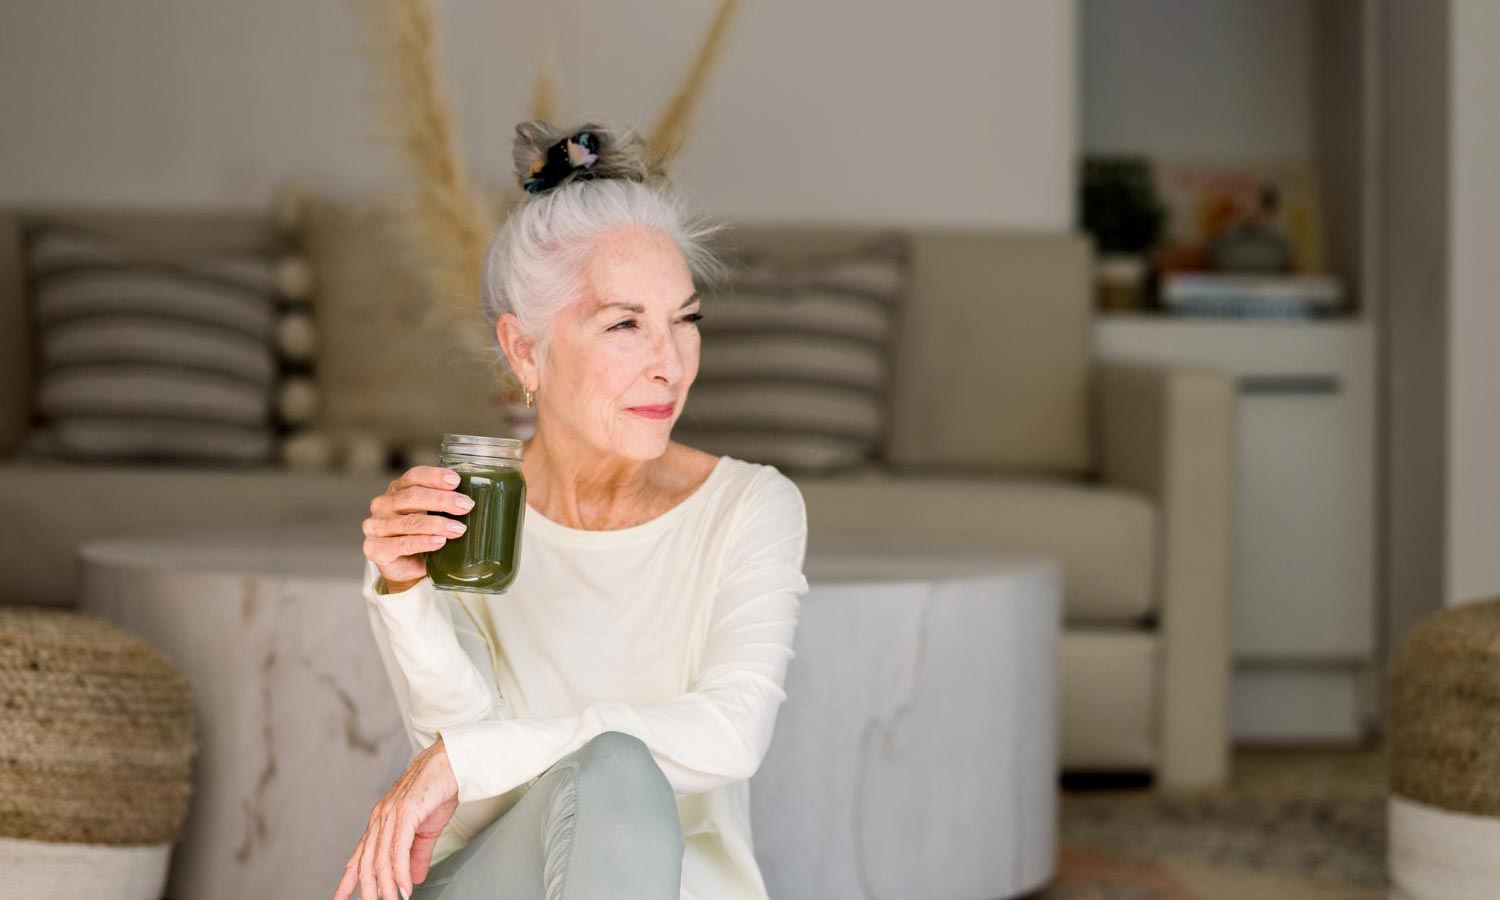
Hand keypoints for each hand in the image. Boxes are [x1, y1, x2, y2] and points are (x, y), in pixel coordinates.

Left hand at [333, 736, 459, 899]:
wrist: (452, 762)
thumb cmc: (438, 788)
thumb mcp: (426, 829)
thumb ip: (417, 855)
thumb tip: (412, 878)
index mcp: (381, 820)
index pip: (360, 855)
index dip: (348, 879)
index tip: (341, 898)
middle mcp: (381, 817)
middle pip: (366, 862)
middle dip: (368, 889)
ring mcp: (391, 814)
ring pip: (381, 859)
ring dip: (386, 886)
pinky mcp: (406, 812)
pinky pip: (398, 849)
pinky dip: (400, 872)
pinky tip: (404, 887)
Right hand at [363, 466, 472, 588]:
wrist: (409, 570)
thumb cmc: (426, 536)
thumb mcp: (435, 515)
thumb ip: (446, 503)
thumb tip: (479, 495)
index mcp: (397, 490)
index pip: (414, 476)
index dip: (434, 477)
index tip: (456, 481)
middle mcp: (382, 505)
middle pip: (412, 497)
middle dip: (442, 500)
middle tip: (466, 506)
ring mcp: (375, 526)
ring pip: (409, 522)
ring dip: (437, 524)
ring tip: (459, 529)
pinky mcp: (374, 548)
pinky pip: (401, 544)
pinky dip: (423, 542)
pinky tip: (440, 542)